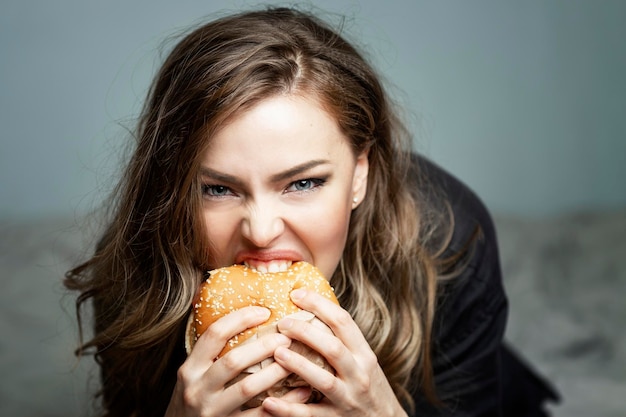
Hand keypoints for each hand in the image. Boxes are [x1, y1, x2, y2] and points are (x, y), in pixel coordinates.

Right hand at [165, 306, 309, 416]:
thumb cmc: (194, 399)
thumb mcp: (193, 375)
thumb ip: (211, 353)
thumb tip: (246, 318)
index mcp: (190, 369)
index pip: (214, 335)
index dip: (240, 319)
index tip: (264, 311)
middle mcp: (198, 389)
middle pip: (233, 361)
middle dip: (263, 346)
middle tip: (286, 337)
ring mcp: (213, 411)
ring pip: (248, 387)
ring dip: (275, 372)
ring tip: (295, 359)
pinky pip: (260, 415)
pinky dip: (285, 403)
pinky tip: (302, 391)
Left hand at [262, 289, 407, 416]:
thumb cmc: (368, 386)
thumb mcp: (363, 360)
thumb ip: (342, 340)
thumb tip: (311, 310)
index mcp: (364, 354)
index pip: (343, 322)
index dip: (319, 305)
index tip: (296, 294)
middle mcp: (359, 374)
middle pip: (333, 348)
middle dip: (306, 332)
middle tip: (282, 323)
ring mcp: (348, 399)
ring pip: (323, 381)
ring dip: (299, 365)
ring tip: (277, 353)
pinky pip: (310, 415)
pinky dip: (289, 409)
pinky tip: (270, 402)